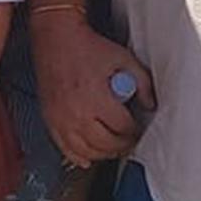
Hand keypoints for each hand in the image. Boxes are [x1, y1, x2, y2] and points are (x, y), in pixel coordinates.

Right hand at [29, 12, 153, 168]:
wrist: (58, 40)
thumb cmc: (90, 48)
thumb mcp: (124, 59)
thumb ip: (142, 82)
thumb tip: (150, 104)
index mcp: (97, 98)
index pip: (122, 126)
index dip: (134, 131)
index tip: (138, 129)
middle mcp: (77, 112)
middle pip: (105, 143)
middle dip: (122, 146)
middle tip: (130, 142)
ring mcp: (61, 119)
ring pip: (85, 150)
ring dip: (103, 154)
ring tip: (114, 149)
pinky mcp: (50, 120)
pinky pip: (64, 148)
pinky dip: (77, 157)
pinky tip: (88, 160)